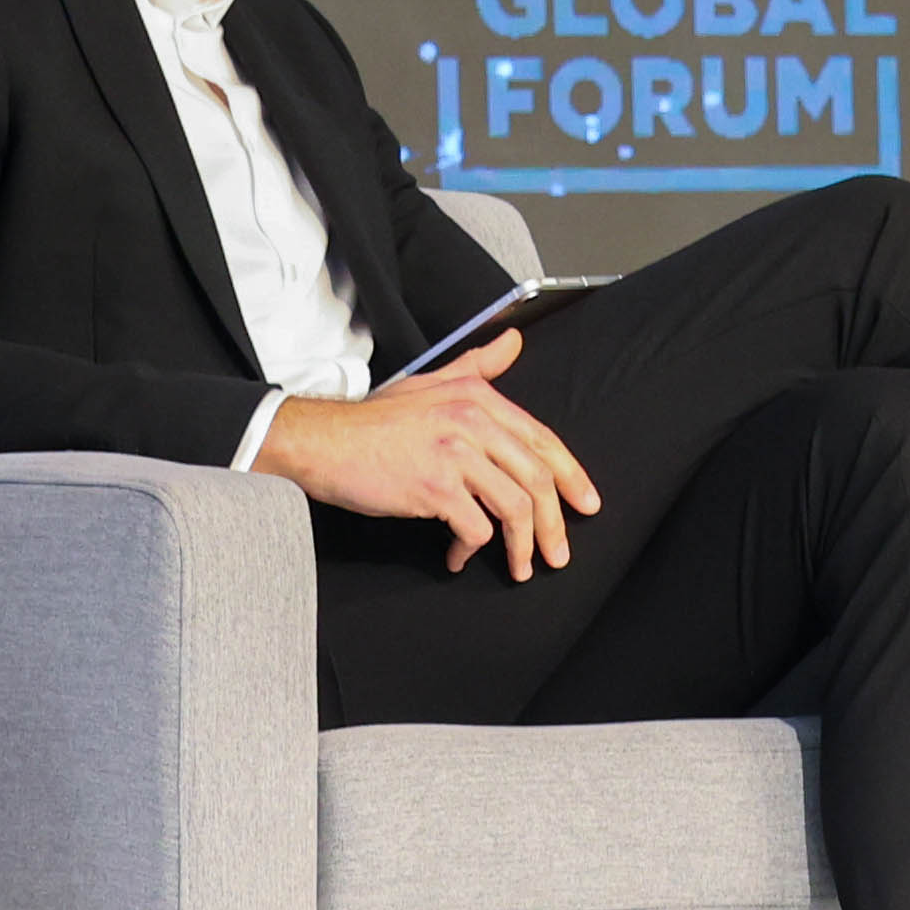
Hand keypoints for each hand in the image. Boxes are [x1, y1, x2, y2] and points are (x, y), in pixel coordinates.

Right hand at [250, 338, 597, 577]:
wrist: (322, 440)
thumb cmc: (373, 419)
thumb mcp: (429, 382)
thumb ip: (476, 366)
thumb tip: (514, 342)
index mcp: (478, 397)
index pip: (543, 439)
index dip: (572, 476)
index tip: (586, 506)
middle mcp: (472, 421)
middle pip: (537, 477)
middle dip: (555, 522)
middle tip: (559, 553)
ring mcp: (455, 454)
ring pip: (514, 507)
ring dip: (522, 545)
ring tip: (520, 567)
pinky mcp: (433, 487)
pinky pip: (474, 528)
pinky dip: (471, 549)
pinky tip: (459, 557)